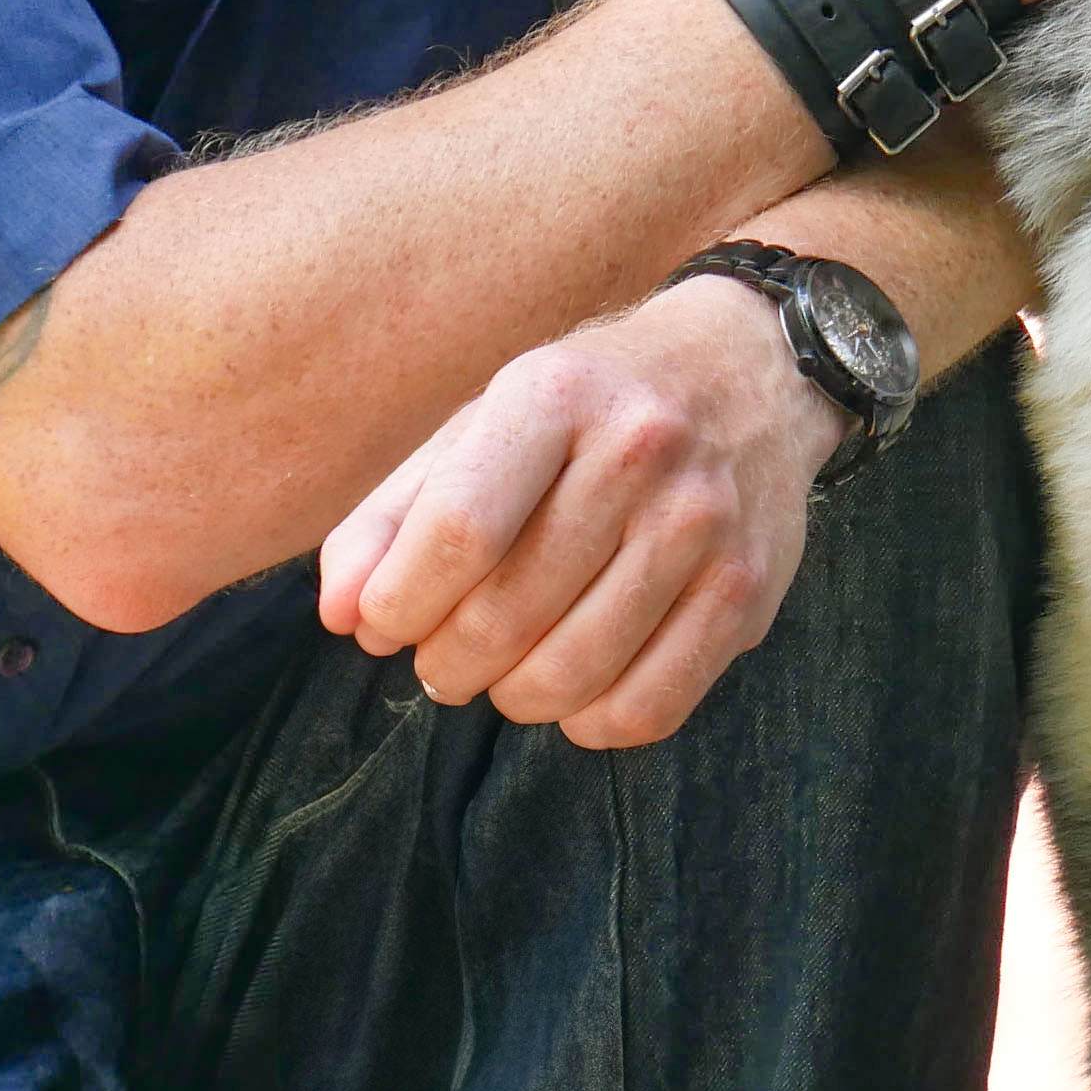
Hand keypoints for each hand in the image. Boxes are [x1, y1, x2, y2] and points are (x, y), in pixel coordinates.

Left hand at [313, 276, 847, 745]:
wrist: (751, 367)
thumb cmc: (587, 405)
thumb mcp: (482, 423)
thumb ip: (395, 514)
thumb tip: (340, 617)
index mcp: (556, 395)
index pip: (458, 532)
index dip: (399, 603)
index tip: (382, 624)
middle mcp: (641, 451)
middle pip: (505, 616)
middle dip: (445, 662)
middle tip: (440, 657)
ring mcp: (704, 523)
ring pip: (571, 675)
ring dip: (511, 696)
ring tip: (502, 669)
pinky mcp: (748, 588)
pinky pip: (647, 708)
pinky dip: (589, 723)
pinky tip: (575, 688)